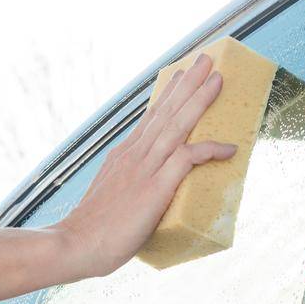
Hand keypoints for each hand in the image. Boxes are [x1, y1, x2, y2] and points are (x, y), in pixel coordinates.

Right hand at [62, 51, 236, 279]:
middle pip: (166, 112)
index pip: (150, 118)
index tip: (180, 76)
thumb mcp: (111, 196)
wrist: (76, 243)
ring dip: (198, 100)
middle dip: (187, 84)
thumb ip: (129, 188)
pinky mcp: (154, 187)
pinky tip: (228, 147)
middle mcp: (133, 155)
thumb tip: (147, 193)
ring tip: (217, 78)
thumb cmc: (93, 231)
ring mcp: (144, 169)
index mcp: (123, 155)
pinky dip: (208, 150)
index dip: (168, 96)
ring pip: (176, 125)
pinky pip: (186, 159)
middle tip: (205, 60)